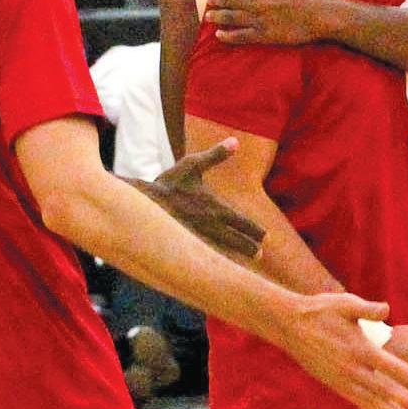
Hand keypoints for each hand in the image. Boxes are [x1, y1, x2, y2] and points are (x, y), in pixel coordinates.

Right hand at [128, 140, 265, 259]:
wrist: (142, 203)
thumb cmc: (169, 183)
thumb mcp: (192, 165)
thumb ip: (215, 155)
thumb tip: (236, 141)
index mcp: (215, 208)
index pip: (242, 222)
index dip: (255, 230)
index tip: (264, 236)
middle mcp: (210, 226)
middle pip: (236, 240)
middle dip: (249, 247)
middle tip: (260, 254)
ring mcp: (199, 238)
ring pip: (224, 250)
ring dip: (237, 255)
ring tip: (248, 260)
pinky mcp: (187, 245)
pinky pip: (207, 256)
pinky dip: (217, 261)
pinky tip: (220, 268)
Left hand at [207, 0, 336, 45]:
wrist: (320, 16)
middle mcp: (256, 2)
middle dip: (216, 0)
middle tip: (211, 2)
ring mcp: (259, 19)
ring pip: (230, 17)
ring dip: (216, 16)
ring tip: (208, 16)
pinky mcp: (264, 35)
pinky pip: (240, 36)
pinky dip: (227, 36)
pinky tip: (219, 35)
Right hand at [271, 292, 407, 408]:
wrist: (290, 325)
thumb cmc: (321, 310)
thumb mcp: (346, 303)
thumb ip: (369, 308)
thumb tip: (387, 310)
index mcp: (360, 348)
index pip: (393, 368)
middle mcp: (352, 368)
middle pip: (386, 390)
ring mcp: (342, 378)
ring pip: (372, 401)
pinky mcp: (334, 383)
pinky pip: (357, 401)